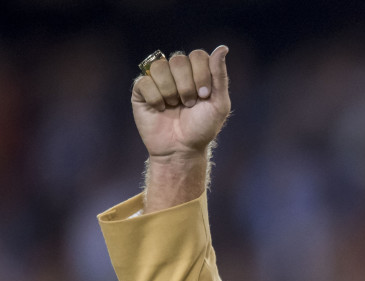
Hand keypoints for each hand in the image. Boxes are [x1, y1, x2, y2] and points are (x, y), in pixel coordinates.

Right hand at [131, 45, 230, 159]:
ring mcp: (158, 80)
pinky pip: (145, 82)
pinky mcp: (141, 90)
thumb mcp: (219, 103)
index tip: (205, 96)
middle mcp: (176, 72)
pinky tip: (160, 109)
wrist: (182, 149)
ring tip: (175, 106)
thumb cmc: (202, 128)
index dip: (202, 75)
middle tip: (189, 104)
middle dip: (187, 86)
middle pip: (179, 60)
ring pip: (160, 67)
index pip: (198, 55)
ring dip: (171, 92)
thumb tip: (223, 47)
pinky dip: (155, 98)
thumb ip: (220, 75)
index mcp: (196, 72)